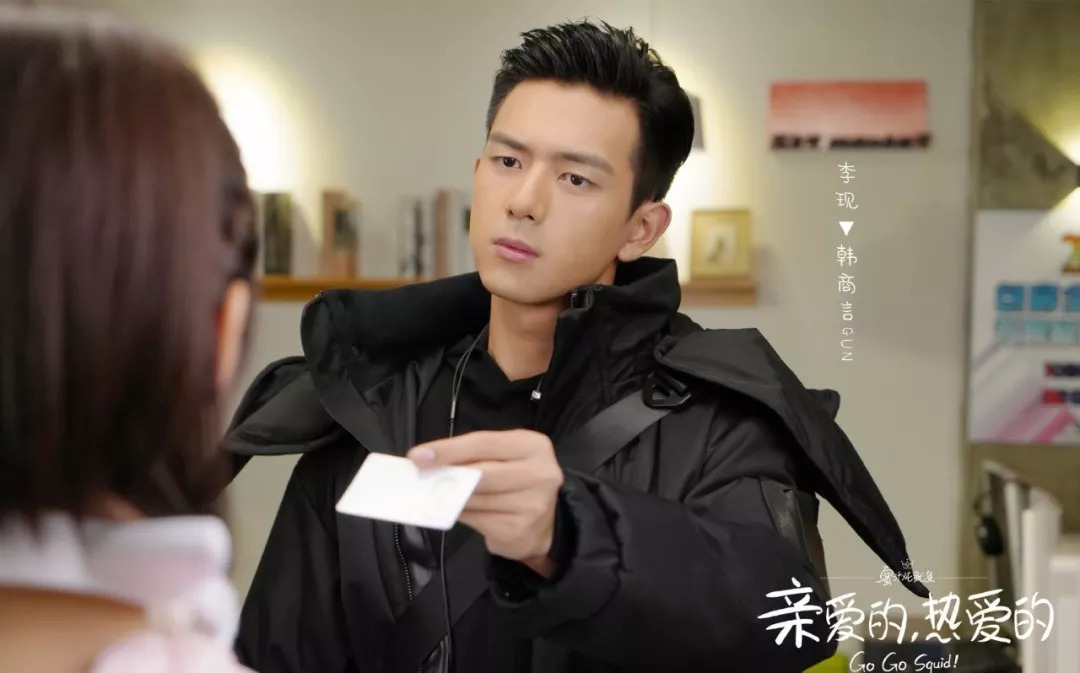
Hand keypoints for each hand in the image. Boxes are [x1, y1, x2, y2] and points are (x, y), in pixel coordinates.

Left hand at [407, 429, 563, 575]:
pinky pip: (478, 520)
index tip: (418, 455)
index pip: (484, 443)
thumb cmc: (518, 482)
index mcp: (533, 446)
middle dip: (446, 473)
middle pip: (481, 472)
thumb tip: (429, 462)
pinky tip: (459, 511)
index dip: (449, 449)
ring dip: (451, 497)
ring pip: (476, 499)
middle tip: (419, 474)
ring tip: (440, 493)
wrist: (548, 523)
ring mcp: (532, 504)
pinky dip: (462, 515)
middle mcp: (540, 473)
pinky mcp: (519, 530)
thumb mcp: (504, 459)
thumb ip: (476, 457)